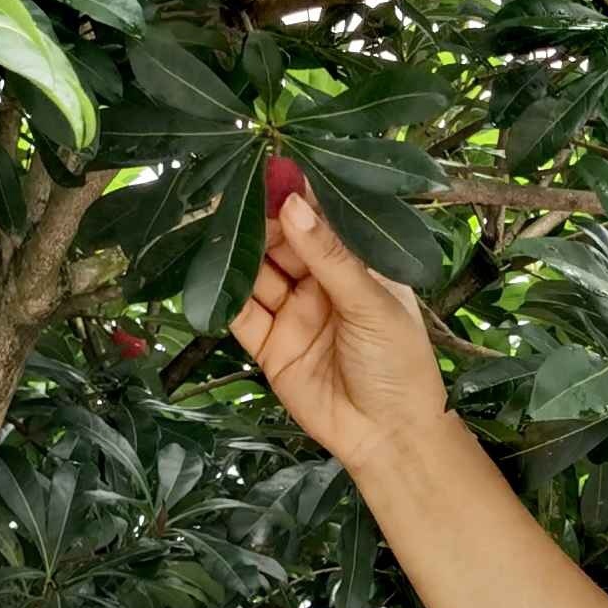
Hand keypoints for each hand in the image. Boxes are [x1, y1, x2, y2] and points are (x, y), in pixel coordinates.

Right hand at [231, 193, 452, 473]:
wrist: (390, 438)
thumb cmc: (400, 364)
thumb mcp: (371, 303)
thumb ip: (330, 256)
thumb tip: (294, 204)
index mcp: (357, 265)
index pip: (321, 221)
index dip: (297, 196)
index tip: (270, 169)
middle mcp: (322, 284)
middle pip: (282, 243)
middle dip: (259, 220)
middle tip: (233, 194)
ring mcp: (293, 313)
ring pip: (256, 274)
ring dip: (236, 252)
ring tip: (214, 226)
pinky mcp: (269, 345)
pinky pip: (240, 314)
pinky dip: (222, 294)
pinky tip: (207, 271)